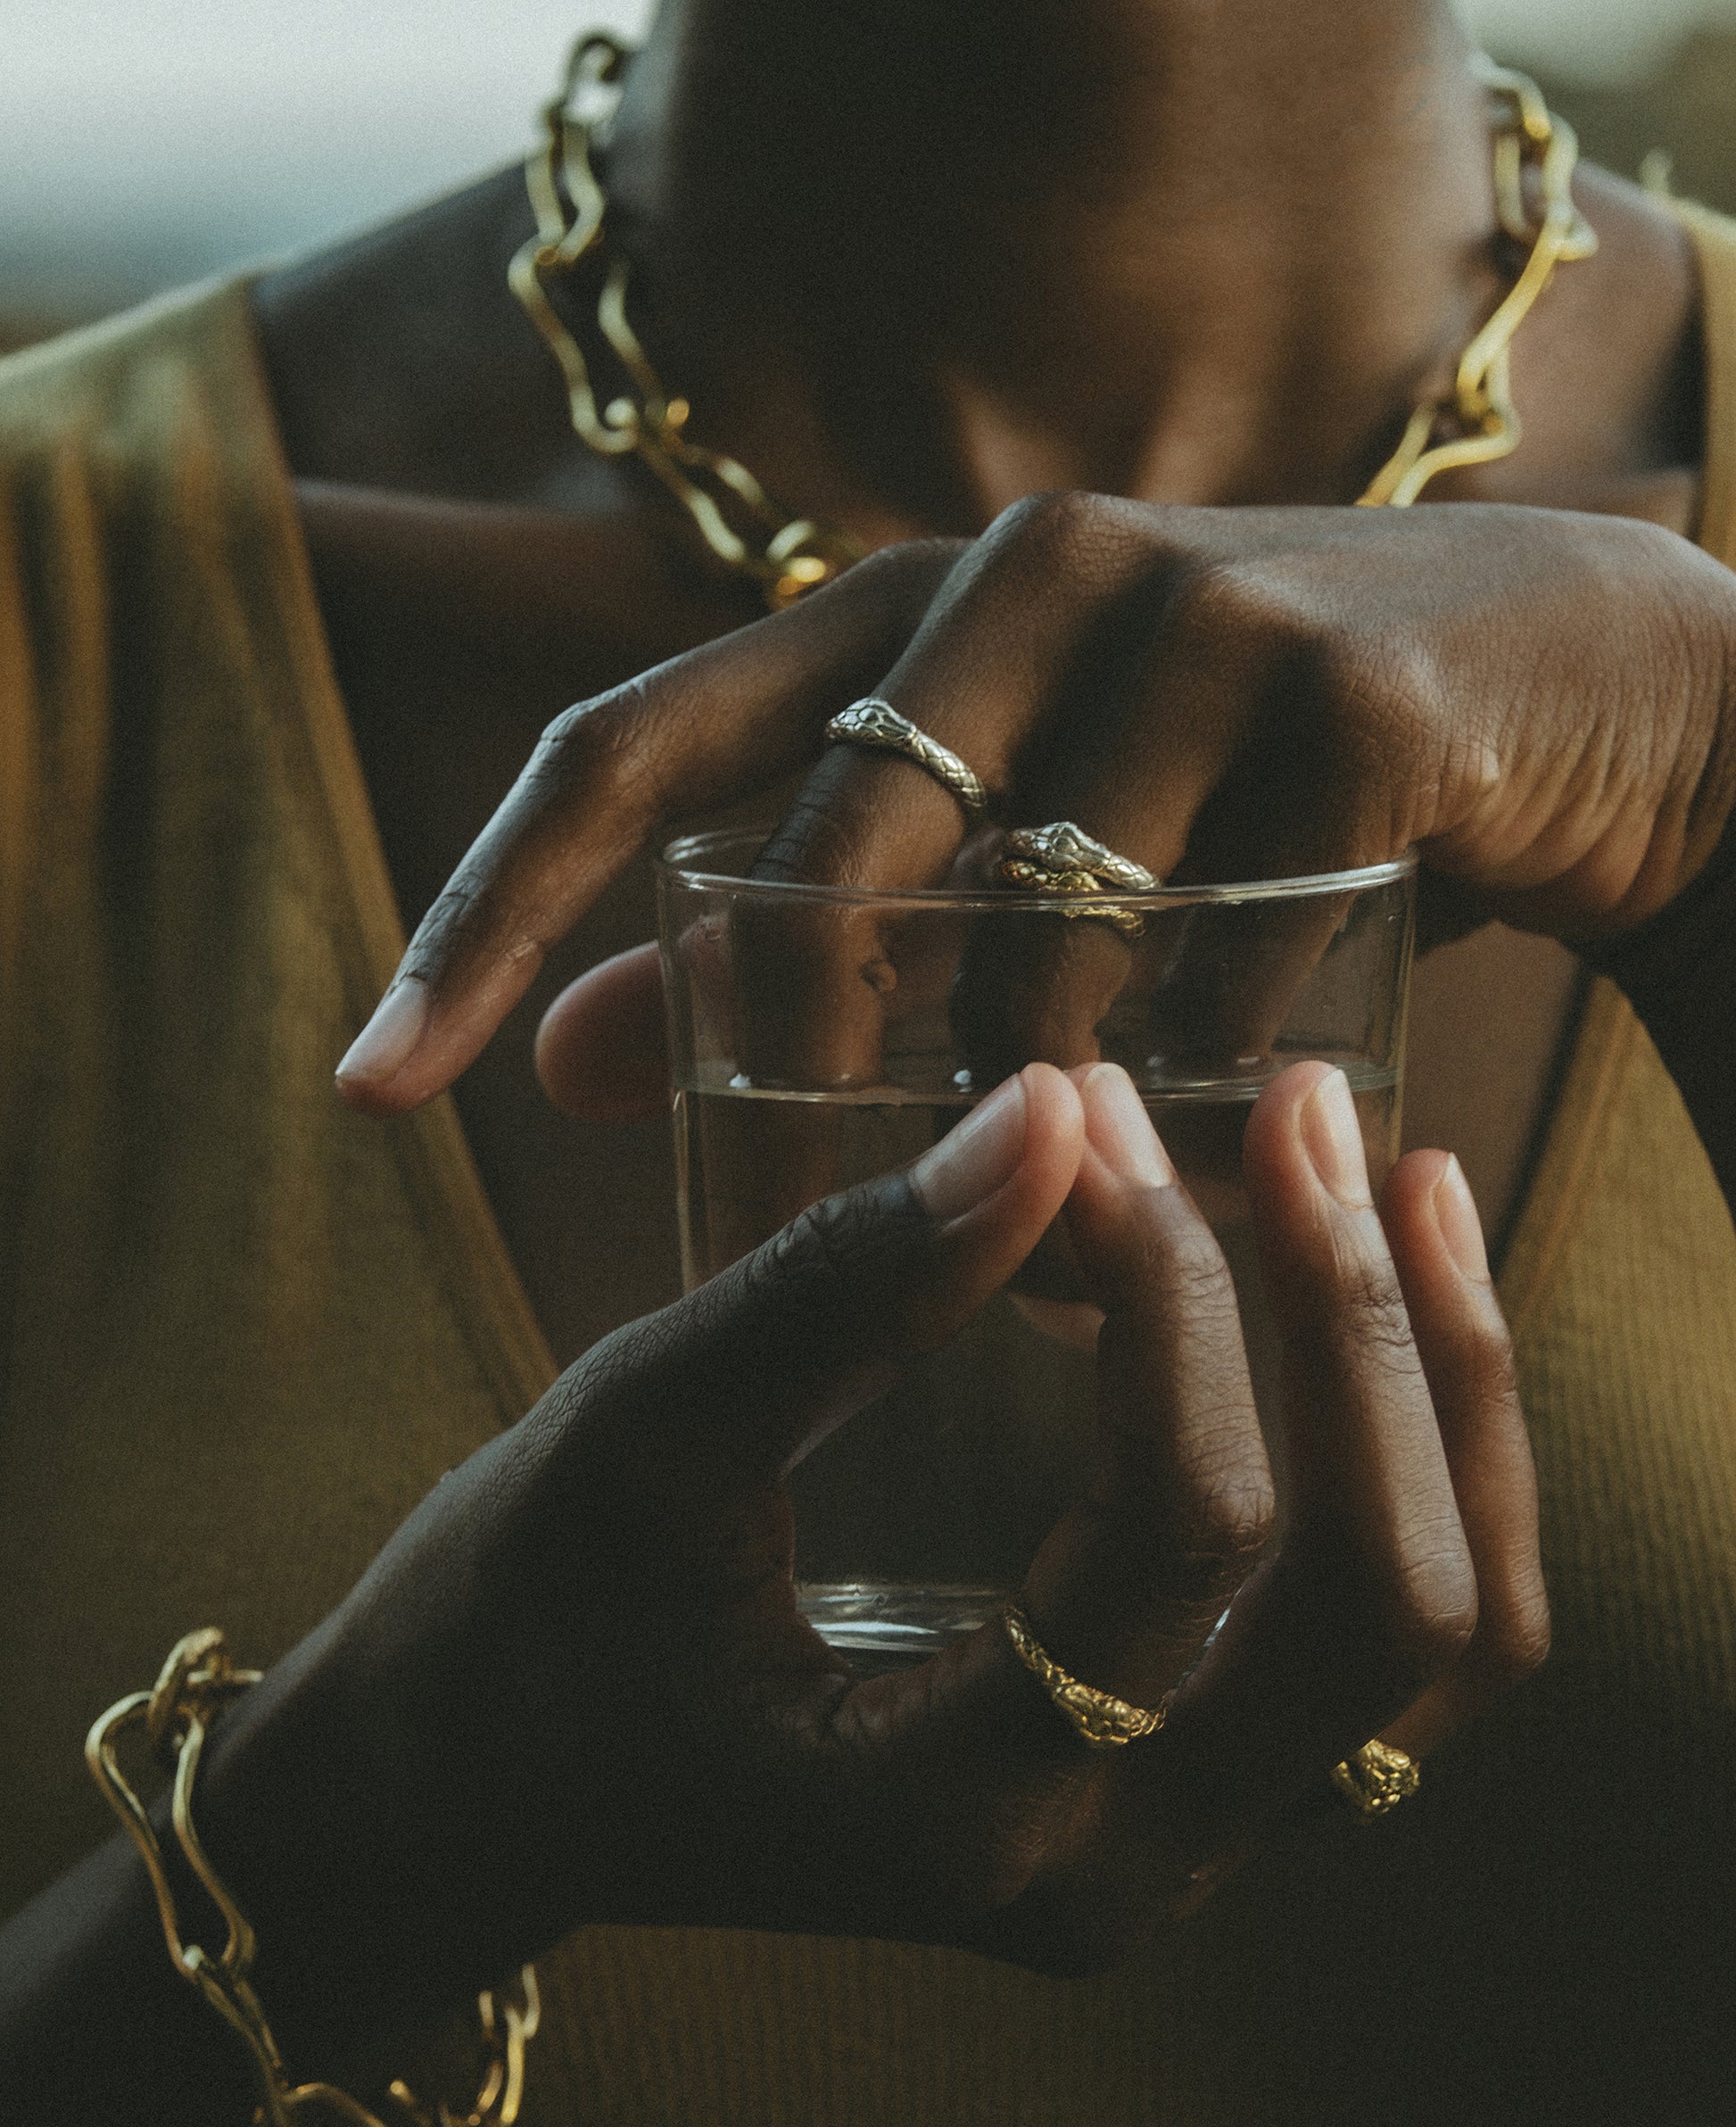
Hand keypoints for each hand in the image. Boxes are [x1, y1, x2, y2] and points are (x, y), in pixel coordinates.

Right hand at [195, 1059, 1539, 2046]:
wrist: (484, 1787)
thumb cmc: (519, 1619)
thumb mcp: (642, 1437)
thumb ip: (843, 1287)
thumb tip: (1049, 1115)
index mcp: (957, 1809)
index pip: (1181, 1533)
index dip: (1173, 1291)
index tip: (1093, 1115)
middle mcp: (1108, 1870)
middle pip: (1382, 1612)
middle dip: (1364, 1333)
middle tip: (1301, 1117)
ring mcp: (1170, 1848)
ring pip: (1443, 1648)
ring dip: (1444, 1405)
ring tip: (1406, 1184)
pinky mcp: (1184, 1793)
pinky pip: (1394, 1662)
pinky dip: (1429, 1481)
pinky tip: (1391, 1312)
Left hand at [331, 493, 1735, 1118]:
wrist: (1565, 681)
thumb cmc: (1240, 783)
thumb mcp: (1010, 844)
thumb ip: (794, 940)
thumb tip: (564, 1063)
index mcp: (897, 612)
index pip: (627, 744)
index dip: (487, 916)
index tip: (372, 1087)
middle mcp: (1012, 574)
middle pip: (814, 863)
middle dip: (789, 1073)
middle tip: (803, 1227)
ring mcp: (1184, 612)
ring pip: (1020, 938)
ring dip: (1016, 1110)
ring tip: (1053, 1208)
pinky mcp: (1343, 691)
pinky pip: (1208, 955)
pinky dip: (1187, 1079)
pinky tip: (1215, 1129)